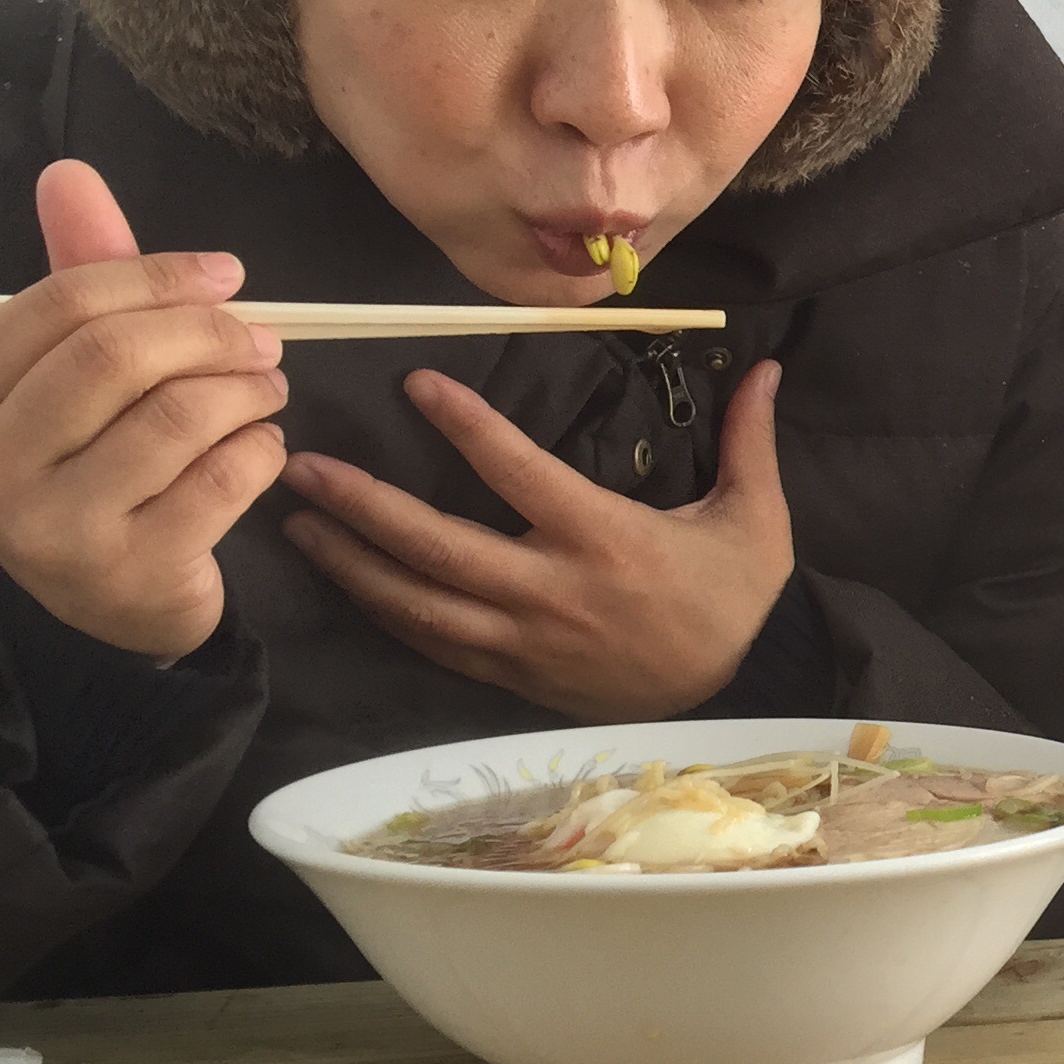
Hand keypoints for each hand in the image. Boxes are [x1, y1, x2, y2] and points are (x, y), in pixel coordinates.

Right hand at [0, 161, 289, 661]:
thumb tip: (70, 172)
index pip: (60, 305)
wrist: (111, 604)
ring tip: (268, 388)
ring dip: (248, 388)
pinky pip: (223, 478)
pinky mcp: (128, 573)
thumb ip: (80, 274)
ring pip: (178, 415)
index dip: (156, 275)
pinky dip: (262, 449)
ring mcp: (51, 529)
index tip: (226, 274)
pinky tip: (262, 447)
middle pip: (116, 356)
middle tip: (263, 336)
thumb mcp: (73, 370)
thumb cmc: (93, 465)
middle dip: (209, 332)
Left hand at [277, 360, 794, 719]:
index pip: (521, 475)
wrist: (727, 698)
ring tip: (295, 522)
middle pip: (439, 547)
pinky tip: (345, 578)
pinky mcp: (510, 676)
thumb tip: (768, 366)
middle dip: (363, 506)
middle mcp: (554, 592)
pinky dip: (382, 611)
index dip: (467, 427)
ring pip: (419, 603)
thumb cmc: (733, 598)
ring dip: (351, 562)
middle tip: (304, 465)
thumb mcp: (758, 520)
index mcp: (608, 541)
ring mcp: (524, 641)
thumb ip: (750, 441)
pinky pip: (432, 643)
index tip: (416, 383)